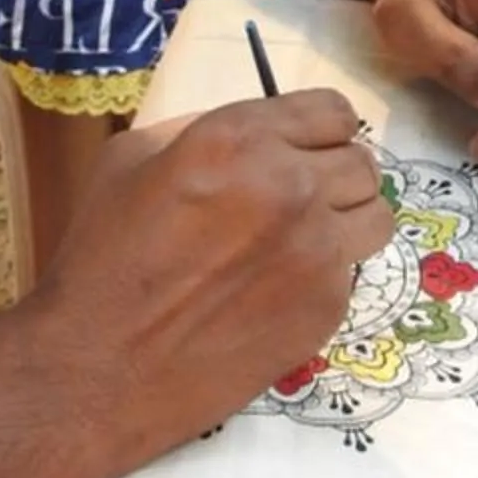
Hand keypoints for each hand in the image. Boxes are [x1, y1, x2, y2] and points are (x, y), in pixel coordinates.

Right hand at [28, 91, 390, 465]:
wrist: (101, 367)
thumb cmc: (104, 256)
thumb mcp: (131, 160)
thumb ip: (202, 129)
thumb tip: (258, 130)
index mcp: (239, 138)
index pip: (333, 110)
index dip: (318, 128)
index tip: (302, 147)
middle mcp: (290, 186)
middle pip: (361, 161)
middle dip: (333, 172)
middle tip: (296, 197)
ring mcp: (317, 251)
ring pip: (377, 215)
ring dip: (346, 220)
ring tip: (303, 239)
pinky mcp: (327, 308)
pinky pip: (352, 272)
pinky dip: (325, 275)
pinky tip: (277, 289)